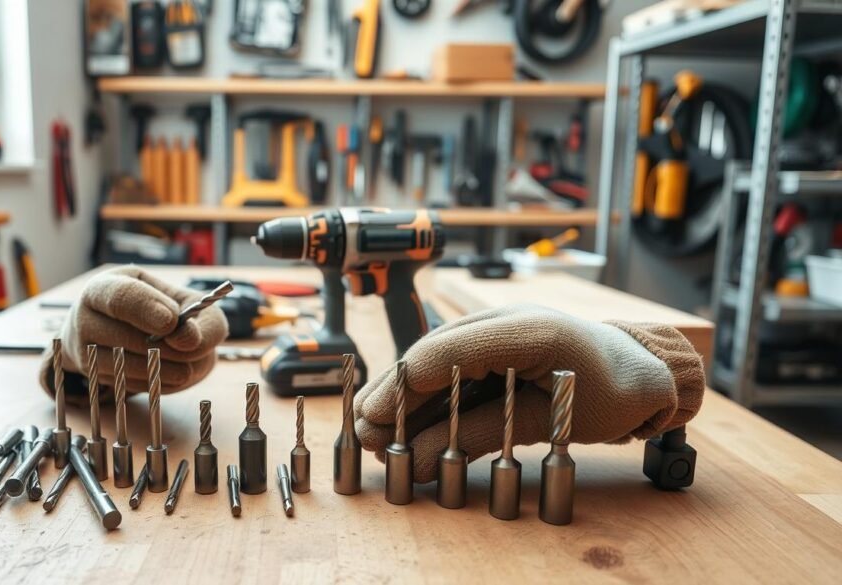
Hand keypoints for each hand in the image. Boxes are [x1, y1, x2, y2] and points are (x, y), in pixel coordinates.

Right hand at [42, 265, 228, 397]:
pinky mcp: (94, 375)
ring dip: (162, 369)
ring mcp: (85, 348)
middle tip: (191, 349)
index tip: (172, 321)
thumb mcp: (191, 306)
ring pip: (123, 366)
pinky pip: (127, 385)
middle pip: (121, 336)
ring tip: (185, 366)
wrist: (139, 334)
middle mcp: (85, 316)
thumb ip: (202, 321)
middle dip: (164, 347)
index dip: (146, 309)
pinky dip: (154, 382)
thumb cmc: (166, 313)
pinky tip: (168, 373)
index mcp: (106, 287)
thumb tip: (188, 339)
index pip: (120, 296)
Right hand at [354, 304, 704, 482]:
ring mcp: (499, 329)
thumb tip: (418, 459)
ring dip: (405, 398)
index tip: (370, 417)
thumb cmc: (613, 392)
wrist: (647, 370)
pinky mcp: (497, 344)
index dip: (401, 386)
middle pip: (430, 354)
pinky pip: (453, 369)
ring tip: (375, 432)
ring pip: (436, 362)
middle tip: (363, 432)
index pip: (446, 352)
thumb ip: (483, 435)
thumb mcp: (550, 421)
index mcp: (525, 329)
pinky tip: (408, 423)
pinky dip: (429, 398)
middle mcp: (504, 320)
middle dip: (393, 394)